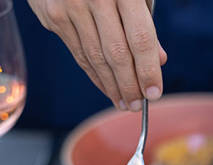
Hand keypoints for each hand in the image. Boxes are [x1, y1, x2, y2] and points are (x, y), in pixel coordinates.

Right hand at [28, 0, 166, 110]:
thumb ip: (145, 20)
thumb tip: (159, 60)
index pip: (140, 39)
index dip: (148, 71)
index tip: (154, 94)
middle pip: (116, 55)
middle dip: (130, 86)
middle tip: (138, 106)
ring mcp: (69, 6)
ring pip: (95, 59)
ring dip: (112, 87)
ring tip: (125, 104)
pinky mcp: (53, 15)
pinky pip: (78, 54)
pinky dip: (95, 75)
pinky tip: (107, 88)